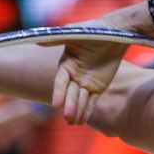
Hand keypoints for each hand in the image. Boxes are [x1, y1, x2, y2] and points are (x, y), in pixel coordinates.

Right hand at [46, 2, 153, 124]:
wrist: (116, 33)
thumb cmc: (93, 31)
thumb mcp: (74, 34)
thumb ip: (57, 39)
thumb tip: (37, 41)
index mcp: (66, 64)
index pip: (60, 81)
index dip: (58, 93)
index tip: (56, 105)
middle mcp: (74, 75)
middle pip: (70, 93)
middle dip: (69, 105)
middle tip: (68, 117)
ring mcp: (86, 82)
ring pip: (80, 99)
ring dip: (77, 111)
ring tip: (74, 122)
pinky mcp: (98, 87)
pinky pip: (92, 101)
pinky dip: (87, 110)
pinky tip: (83, 121)